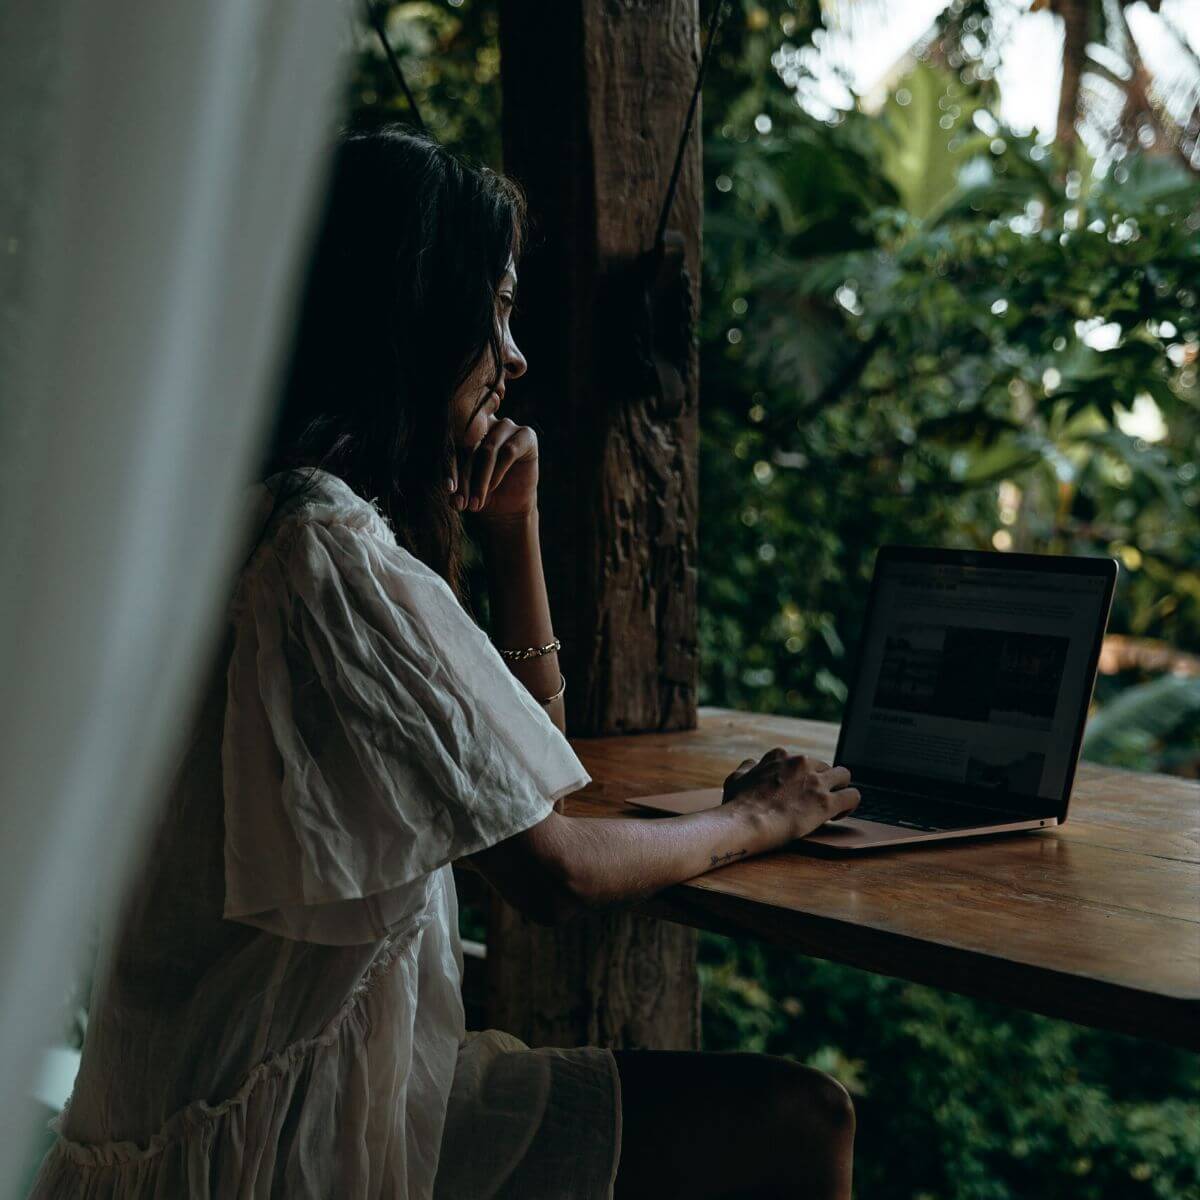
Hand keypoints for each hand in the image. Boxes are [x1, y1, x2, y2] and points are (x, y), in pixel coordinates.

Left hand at [449, 417, 538, 521]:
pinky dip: (498, 472)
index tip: (448, 490)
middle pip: (469, 446)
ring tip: (476, 501)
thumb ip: (455, 489)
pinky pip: (509, 451)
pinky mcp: (526, 435)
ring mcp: (506, 425)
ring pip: (488, 450)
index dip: (449, 467)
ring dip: (481, 479)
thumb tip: (453, 499)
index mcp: (463, 427)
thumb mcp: (463, 489)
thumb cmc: (480, 491)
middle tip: (462, 501)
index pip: (452, 444)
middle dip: (464, 477)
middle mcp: (485, 421)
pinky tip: (492, 488)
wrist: (508, 504)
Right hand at [721, 748, 858, 841]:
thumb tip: (752, 763)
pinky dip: (850, 805)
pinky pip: (853, 796)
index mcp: (780, 756)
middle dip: (822, 783)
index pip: (802, 760)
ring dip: (840, 789)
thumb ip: (748, 768)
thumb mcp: (736, 777)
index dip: (803, 776)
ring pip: (844, 776)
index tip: (799, 790)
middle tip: (814, 802)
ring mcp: (815, 781)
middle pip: (825, 767)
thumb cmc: (737, 804)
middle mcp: (801, 763)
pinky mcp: (826, 802)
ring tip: (832, 807)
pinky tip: (839, 815)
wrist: (744, 822)